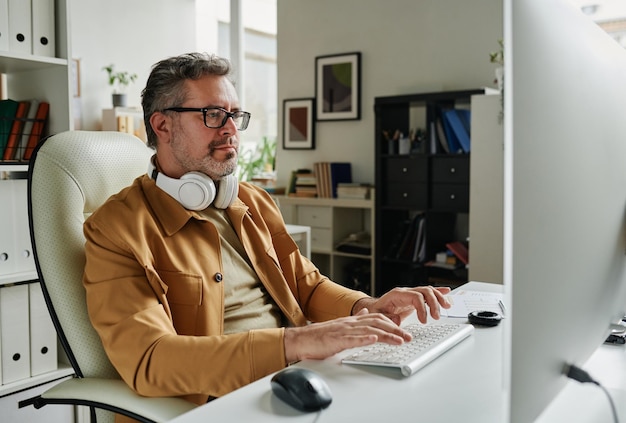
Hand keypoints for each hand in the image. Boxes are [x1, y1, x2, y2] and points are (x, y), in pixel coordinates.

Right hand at [284, 310, 409, 361]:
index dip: (392, 324)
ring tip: (399, 341)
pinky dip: (364, 340)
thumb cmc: (320, 336)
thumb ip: (354, 320)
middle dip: (395, 330)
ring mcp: (343, 331)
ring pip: (369, 331)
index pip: (377, 318)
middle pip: (377, 323)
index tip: (404, 332)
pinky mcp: (336, 340)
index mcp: (352, 321)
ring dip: (386, 336)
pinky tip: (374, 341)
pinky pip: (352, 339)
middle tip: (409, 338)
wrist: (301, 339)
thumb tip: (364, 313)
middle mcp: (350, 324)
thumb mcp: (340, 326)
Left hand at [353, 286, 451, 324]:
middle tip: (436, 317)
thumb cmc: (375, 312)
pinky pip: (428, 292)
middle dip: (434, 303)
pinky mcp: (414, 298)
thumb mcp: (377, 316)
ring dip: (439, 298)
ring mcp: (411, 294)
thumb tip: (396, 320)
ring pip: (428, 290)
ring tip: (446, 307)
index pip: (415, 297)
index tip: (424, 321)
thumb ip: (387, 318)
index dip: (422, 308)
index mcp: (397, 294)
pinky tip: (447, 291)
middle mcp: (406, 292)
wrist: (373, 308)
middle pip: (424, 291)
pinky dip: (438, 292)